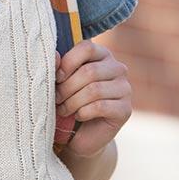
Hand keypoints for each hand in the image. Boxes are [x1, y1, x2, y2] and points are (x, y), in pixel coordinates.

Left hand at [55, 40, 131, 158]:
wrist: (80, 132)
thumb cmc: (68, 99)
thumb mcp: (60, 81)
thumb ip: (58, 66)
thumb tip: (54, 55)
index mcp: (101, 54)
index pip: (87, 47)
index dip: (68, 62)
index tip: (56, 78)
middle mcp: (117, 68)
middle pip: (89, 71)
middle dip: (67, 87)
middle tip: (56, 98)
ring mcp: (125, 89)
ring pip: (94, 90)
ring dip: (72, 102)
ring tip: (63, 109)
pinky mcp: (125, 109)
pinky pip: (101, 107)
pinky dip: (83, 112)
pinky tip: (78, 116)